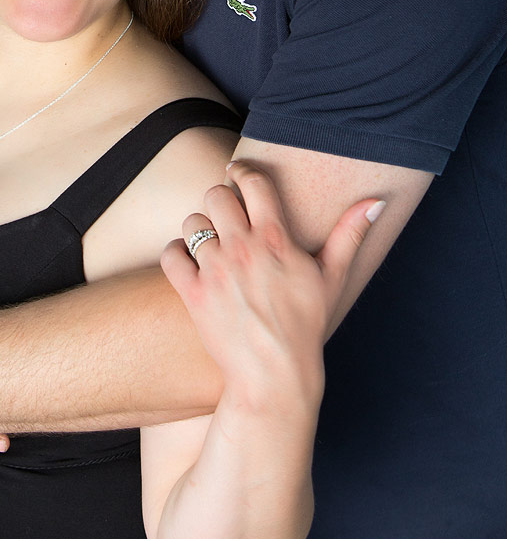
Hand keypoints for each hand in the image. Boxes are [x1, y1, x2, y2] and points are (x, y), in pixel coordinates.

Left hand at [161, 162, 384, 411]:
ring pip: (192, 222)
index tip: (237, 172)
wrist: (275, 375)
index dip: (243, 171)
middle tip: (225, 214)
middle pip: (216, 195)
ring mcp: (216, 271)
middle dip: (220, 200)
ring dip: (199, 229)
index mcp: (276, 239)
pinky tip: (189, 263)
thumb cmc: (306, 325)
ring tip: (211, 243)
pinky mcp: (194, 293)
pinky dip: (176, 254)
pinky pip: (171, 254)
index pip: (253, 182)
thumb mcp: (332, 277)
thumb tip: (376, 201)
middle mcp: (243, 249)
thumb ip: (350, 234)